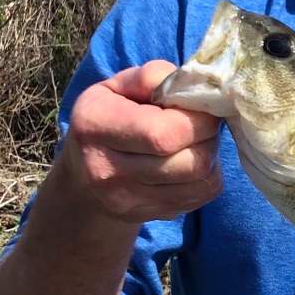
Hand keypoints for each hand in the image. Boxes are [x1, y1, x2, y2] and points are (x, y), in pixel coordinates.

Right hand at [55, 60, 222, 225]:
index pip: (165, 133)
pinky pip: (202, 196)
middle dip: (209, 136)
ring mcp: (126, 200)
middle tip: (201, 123)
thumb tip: (190, 87)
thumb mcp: (120, 86)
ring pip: (201, 180)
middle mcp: (106, 170)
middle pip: (191, 161)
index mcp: (96, 125)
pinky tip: (189, 161)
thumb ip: (153, 77)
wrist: (83, 178)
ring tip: (194, 141)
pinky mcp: (147, 216)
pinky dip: (207, 176)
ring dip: (210, 156)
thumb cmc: (110, 116)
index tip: (199, 106)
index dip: (198, 119)